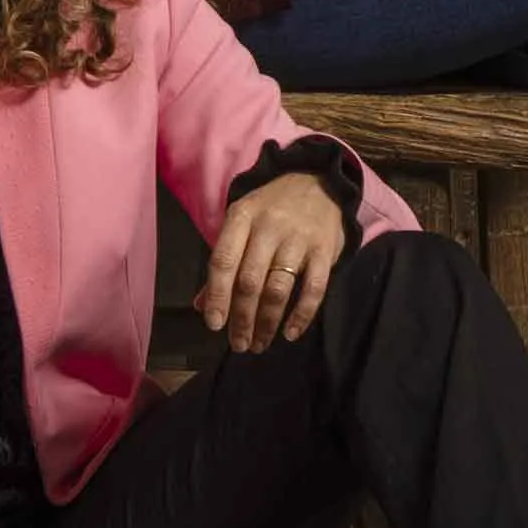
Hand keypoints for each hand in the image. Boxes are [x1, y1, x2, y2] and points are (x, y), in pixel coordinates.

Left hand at [198, 169, 347, 350]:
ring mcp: (298, 239)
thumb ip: (224, 263)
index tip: (214, 325)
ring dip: (267, 322)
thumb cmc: (272, 208)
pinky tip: (291, 333)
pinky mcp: (324, 250)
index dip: (217, 295)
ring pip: (278, 288)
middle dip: (242, 318)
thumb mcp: (242, 223)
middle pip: (249, 280)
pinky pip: (313, 288)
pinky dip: (302, 314)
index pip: (223, 261)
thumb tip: (202, 306)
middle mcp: (268, 227)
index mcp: (241, 217)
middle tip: (239, 344)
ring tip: (259, 344)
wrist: (319, 182)